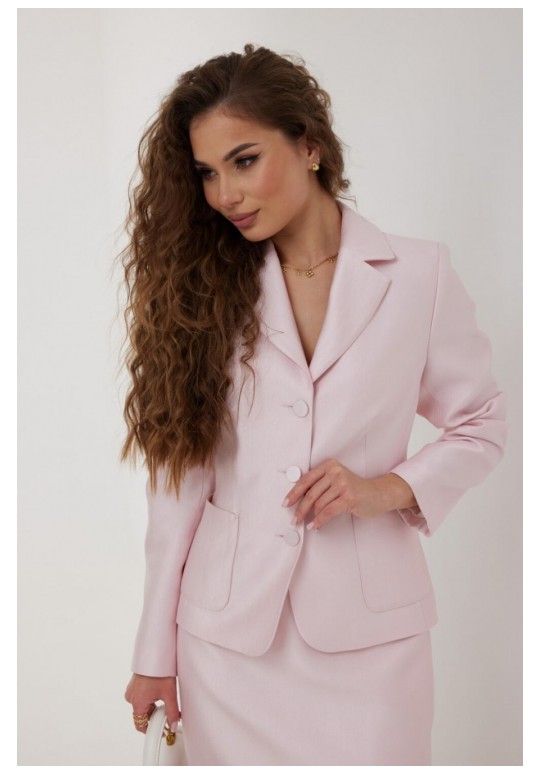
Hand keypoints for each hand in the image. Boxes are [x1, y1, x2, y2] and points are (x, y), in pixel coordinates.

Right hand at [124, 674, 179, 733]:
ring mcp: (132, 690)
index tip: (161, 729)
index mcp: (137, 702)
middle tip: (167, 712)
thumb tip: (173, 724)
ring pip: (142, 706)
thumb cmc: (160, 671)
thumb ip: (172, 712)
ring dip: (153, 707)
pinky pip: (141, 697)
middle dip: (154, 716)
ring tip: (164, 698)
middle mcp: (131, 698)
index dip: (151, 729)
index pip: (140, 724)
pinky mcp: (134, 685)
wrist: (156, 654)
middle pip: (142, 715)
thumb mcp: (169, 694)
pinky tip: (158, 692)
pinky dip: (149, 699)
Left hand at [283, 459, 415, 530]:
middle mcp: (336, 472)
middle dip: (300, 508)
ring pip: (319, 504)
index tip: (286, 503)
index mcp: (330, 465)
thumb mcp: (337, 480)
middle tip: (294, 519)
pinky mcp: (349, 498)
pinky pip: (328, 512)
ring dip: (311, 517)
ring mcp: (343, 484)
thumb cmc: (356, 489)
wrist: (379, 493)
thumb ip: (321, 485)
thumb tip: (300, 500)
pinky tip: (316, 526)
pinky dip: (319, 521)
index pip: (306, 479)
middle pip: (311, 493)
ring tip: (307, 523)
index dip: (294, 493)